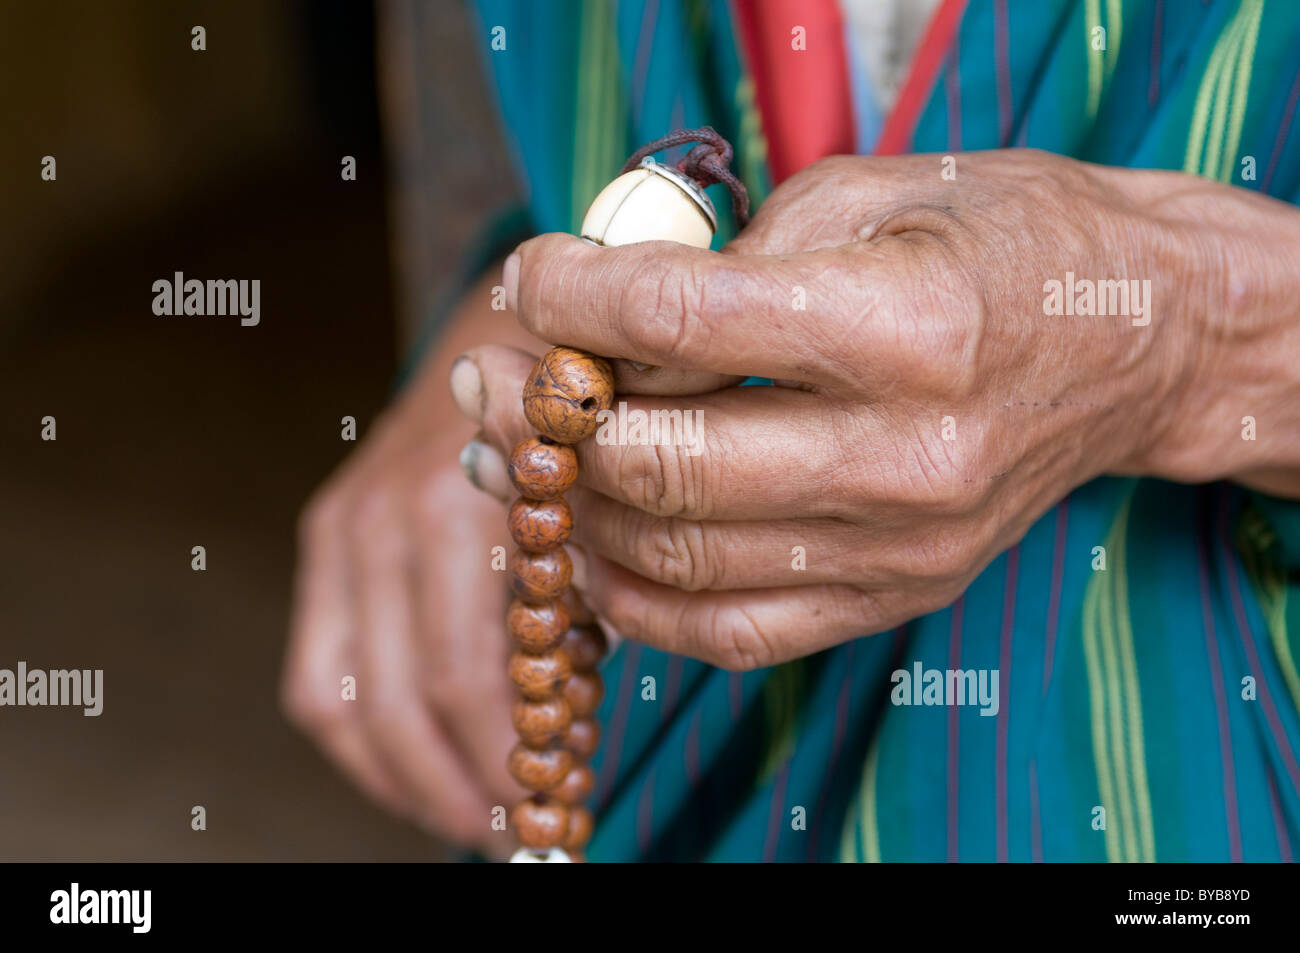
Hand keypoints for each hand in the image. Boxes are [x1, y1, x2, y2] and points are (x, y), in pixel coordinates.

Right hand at [282, 278, 528, 853]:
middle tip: (514, 832)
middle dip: (453, 788)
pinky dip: (365, 734)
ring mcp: (343, 526)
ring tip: (468, 814)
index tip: (551, 807)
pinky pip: (319, 669)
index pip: (462, 675)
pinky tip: (419, 763)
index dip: (505, 758)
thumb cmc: (578, 405)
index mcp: (454, 505)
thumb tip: (565, 719)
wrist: (513, 316)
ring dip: (400, 777)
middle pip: (393, 704)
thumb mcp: (600, 489)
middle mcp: (379, 518)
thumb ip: (579, 593)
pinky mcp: (328, 535)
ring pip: (336, 701)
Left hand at [466, 150, 1299, 668]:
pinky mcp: (893, 597)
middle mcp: (909, 456)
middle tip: (503, 380)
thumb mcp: (870, 193)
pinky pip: (727, 631)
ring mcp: (902, 546)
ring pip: (677, 558)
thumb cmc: (1003, 243)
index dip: (573, 296)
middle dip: (551, 418)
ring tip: (528, 455)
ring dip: (574, 508)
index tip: (531, 279)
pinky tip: (594, 542)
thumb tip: (591, 317)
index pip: (684, 321)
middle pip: (665, 463)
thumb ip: (727, 252)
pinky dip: (633, 597)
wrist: (1134, 342)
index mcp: (907, 327)